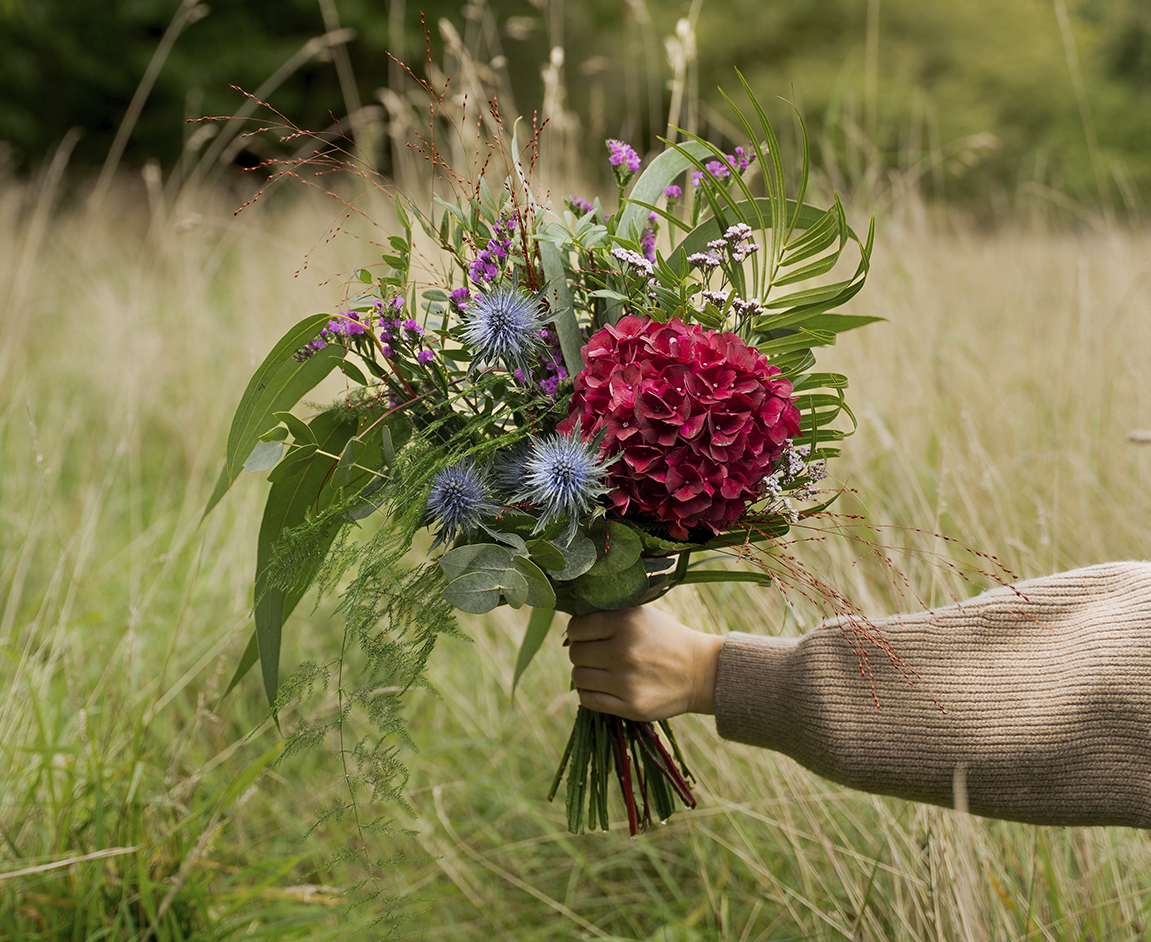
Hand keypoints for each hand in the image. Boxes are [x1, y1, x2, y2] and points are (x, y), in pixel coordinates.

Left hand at [565, 606, 724, 721]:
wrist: (702, 671)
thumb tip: (569, 626)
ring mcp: (627, 681)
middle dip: (581, 652)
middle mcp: (625, 651)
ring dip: (585, 673)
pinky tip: (603, 686)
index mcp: (627, 622)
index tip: (586, 634)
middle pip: (575, 653)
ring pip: (578, 677)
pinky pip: (588, 700)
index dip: (577, 631)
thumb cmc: (665, 638)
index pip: (577, 627)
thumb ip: (608, 614)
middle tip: (596, 653)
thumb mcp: (641, 614)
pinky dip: (589, 693)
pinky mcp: (631, 706)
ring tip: (601, 670)